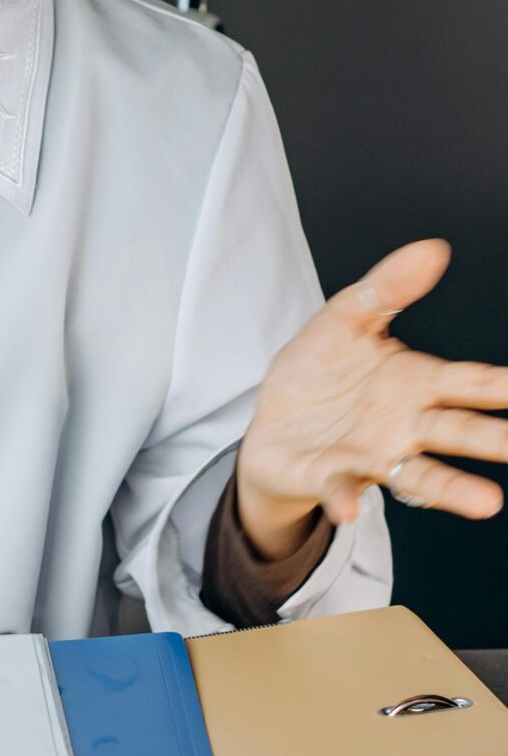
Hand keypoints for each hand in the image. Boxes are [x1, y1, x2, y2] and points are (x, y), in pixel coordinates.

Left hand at [237, 239, 507, 552]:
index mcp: (416, 384)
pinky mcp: (330, 477)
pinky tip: (349, 507)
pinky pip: (339, 489)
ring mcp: (371, 456)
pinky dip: (344, 498)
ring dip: (451, 488)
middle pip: (457, 430)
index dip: (503, 385)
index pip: (470, 383)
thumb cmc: (319, 373)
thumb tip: (433, 249)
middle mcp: (406, 426)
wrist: (271, 425)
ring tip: (487, 502)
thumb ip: (387, 289)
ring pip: (419, 474)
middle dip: (493, 438)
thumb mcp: (346, 319)